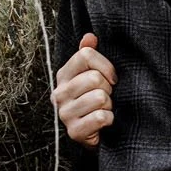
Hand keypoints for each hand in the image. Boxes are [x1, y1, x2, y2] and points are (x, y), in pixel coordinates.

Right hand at [51, 33, 115, 147]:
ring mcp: (64, 113)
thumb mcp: (92, 75)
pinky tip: (104, 122)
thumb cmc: (95, 100)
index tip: (111, 78)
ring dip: (109, 105)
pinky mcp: (74, 131)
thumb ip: (89, 54)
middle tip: (107, 96)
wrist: (95, 134)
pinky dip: (110, 119)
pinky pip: (101, 117)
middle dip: (108, 88)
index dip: (106, 65)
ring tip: (104, 109)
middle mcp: (59, 93)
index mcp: (63, 75)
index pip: (86, 55)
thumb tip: (90, 36)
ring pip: (99, 97)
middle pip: (94, 77)